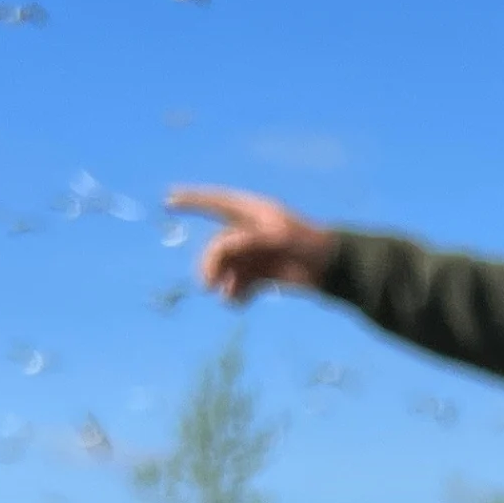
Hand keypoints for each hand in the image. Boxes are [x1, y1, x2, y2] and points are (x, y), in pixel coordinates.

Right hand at [167, 185, 334, 302]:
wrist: (335, 268)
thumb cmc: (308, 244)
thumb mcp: (274, 239)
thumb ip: (242, 242)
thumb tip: (218, 254)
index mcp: (254, 212)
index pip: (217, 202)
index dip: (192, 201)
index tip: (168, 199)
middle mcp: (252, 231)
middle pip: (218, 244)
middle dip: (211, 263)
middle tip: (207, 284)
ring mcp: (257, 252)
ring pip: (228, 267)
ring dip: (224, 282)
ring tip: (228, 297)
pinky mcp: (265, 274)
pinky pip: (242, 283)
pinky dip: (237, 293)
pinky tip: (237, 303)